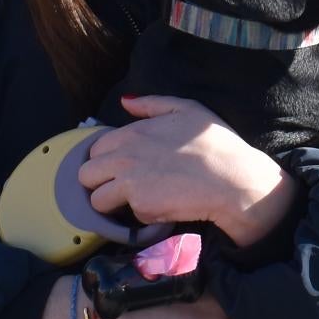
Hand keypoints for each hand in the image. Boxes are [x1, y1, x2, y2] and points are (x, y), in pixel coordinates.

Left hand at [80, 98, 297, 248]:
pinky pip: (126, 216)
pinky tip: (159, 207)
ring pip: (96, 200)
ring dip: (111, 204)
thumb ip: (152, 104)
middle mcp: (124, 157)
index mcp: (131, 132)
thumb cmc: (216, 143)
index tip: (123, 167)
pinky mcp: (140, 208)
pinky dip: (139, 215)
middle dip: (101, 182)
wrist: (233, 180)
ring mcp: (129, 184)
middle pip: (86, 175)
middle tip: (123, 187)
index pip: (95, 149)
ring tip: (135, 202)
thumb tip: (125, 101)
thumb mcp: (188, 109)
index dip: (108, 160)